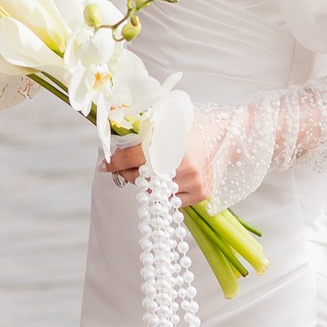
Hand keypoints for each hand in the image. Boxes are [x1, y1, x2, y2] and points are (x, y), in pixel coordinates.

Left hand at [103, 117, 217, 205]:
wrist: (220, 137)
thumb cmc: (187, 131)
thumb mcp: (164, 124)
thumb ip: (141, 133)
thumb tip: (113, 140)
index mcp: (171, 141)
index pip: (134, 157)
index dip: (116, 162)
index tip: (106, 165)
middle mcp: (182, 163)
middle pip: (141, 178)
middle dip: (129, 173)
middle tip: (126, 169)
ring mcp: (192, 181)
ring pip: (155, 192)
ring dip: (148, 184)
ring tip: (153, 172)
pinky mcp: (201, 193)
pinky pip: (171, 201)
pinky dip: (165, 193)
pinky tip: (169, 181)